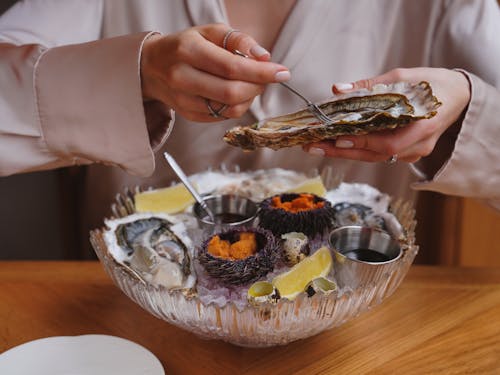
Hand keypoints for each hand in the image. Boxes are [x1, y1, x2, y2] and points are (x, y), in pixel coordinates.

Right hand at [140, 24, 289, 121]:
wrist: (153, 67)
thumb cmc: (187, 46)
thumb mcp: (211, 32)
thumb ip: (239, 41)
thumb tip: (264, 57)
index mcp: (189, 50)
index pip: (231, 67)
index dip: (261, 72)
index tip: (282, 72)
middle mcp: (182, 77)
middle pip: (231, 92)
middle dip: (258, 87)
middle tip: (267, 78)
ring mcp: (183, 100)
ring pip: (229, 109)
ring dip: (250, 98)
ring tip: (251, 84)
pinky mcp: (188, 115)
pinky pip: (223, 116)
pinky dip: (237, 106)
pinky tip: (236, 93)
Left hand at [303, 68, 470, 162]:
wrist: (457, 96)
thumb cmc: (431, 84)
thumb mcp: (403, 77)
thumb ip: (370, 85)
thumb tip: (338, 89)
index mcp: (423, 126)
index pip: (389, 143)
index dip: (363, 142)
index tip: (339, 138)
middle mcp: (418, 146)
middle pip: (375, 155)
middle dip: (341, 151)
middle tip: (312, 146)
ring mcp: (412, 153)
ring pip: (374, 157)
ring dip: (345, 152)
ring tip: (317, 146)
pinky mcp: (406, 153)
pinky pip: (378, 154)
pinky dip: (357, 149)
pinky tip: (336, 144)